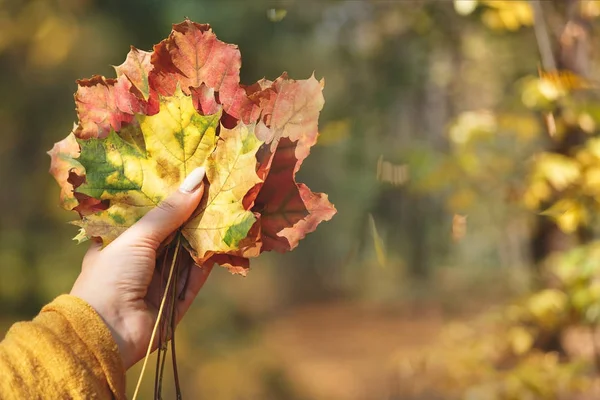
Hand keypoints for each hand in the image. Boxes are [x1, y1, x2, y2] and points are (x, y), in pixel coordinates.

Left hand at [70, 167, 211, 369]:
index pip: (148, 216)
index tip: (191, 178)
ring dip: (203, 239)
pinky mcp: (174, 304)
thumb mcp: (137, 236)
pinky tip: (222, 246)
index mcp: (119, 244)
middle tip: (216, 192)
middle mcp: (138, 263)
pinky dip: (206, 265)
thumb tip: (198, 178)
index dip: (169, 199)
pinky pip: (194, 280)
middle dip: (192, 217)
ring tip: (225, 214)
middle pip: (171, 235)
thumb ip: (169, 211)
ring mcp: (157, 284)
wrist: (105, 332)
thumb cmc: (110, 276)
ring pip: (186, 257)